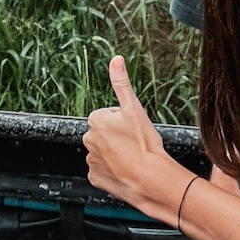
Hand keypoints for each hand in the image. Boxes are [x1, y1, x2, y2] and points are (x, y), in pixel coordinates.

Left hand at [83, 55, 185, 216]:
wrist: (151, 180)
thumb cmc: (144, 145)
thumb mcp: (134, 108)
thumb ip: (121, 83)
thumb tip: (116, 60)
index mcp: (96, 120)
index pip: (109, 116)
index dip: (124, 122)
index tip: (134, 130)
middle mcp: (88, 139)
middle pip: (105, 133)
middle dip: (117, 137)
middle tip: (134, 144)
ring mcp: (91, 160)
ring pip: (104, 152)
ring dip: (115, 154)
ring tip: (132, 159)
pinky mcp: (95, 177)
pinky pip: (103, 170)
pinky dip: (112, 170)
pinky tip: (125, 170)